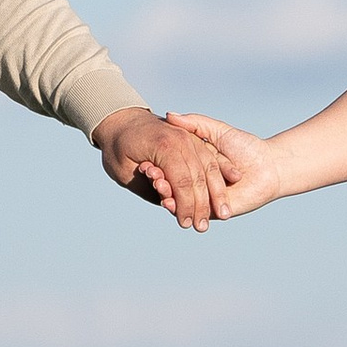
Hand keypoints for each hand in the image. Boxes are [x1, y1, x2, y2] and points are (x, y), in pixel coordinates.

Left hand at [92, 107, 229, 231]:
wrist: (122, 119)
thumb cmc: (118, 148)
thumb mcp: (123, 170)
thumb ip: (148, 186)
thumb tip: (168, 201)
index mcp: (164, 146)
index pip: (182, 181)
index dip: (185, 205)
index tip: (186, 224)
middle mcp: (181, 139)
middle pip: (198, 177)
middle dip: (202, 205)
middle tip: (202, 227)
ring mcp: (189, 137)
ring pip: (210, 167)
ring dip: (217, 193)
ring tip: (221, 215)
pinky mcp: (194, 139)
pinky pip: (211, 157)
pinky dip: (221, 173)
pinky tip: (228, 188)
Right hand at [159, 113, 286, 217]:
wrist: (270, 165)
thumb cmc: (245, 146)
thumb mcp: (216, 131)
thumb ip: (194, 124)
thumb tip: (170, 115)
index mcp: (196, 165)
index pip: (171, 167)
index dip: (157, 166)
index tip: (144, 162)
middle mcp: (198, 183)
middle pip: (172, 184)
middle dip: (159, 180)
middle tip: (148, 173)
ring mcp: (205, 198)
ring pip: (180, 199)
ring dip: (166, 194)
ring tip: (157, 185)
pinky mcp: (214, 211)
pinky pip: (195, 211)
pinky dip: (180, 208)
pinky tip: (168, 202)